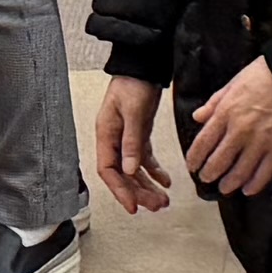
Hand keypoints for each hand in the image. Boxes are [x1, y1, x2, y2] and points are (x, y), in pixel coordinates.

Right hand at [95, 75, 171, 215]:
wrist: (142, 65)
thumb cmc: (133, 84)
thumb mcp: (133, 113)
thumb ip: (131, 141)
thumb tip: (130, 171)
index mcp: (105, 135)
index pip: (108, 171)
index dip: (119, 191)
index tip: (133, 207)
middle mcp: (113, 140)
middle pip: (123, 175)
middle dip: (138, 193)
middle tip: (157, 206)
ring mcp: (125, 138)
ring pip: (134, 170)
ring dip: (147, 186)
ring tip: (163, 200)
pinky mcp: (138, 134)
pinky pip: (144, 159)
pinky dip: (155, 171)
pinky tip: (166, 181)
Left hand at [185, 59, 271, 196]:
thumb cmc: (263, 75)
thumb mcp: (232, 83)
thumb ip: (214, 103)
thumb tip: (197, 117)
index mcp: (225, 113)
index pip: (203, 143)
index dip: (195, 158)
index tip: (192, 166)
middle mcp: (239, 131)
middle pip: (218, 161)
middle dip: (209, 174)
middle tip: (207, 178)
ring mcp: (259, 142)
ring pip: (239, 171)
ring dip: (229, 183)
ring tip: (224, 188)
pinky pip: (264, 172)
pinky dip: (254, 184)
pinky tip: (248, 190)